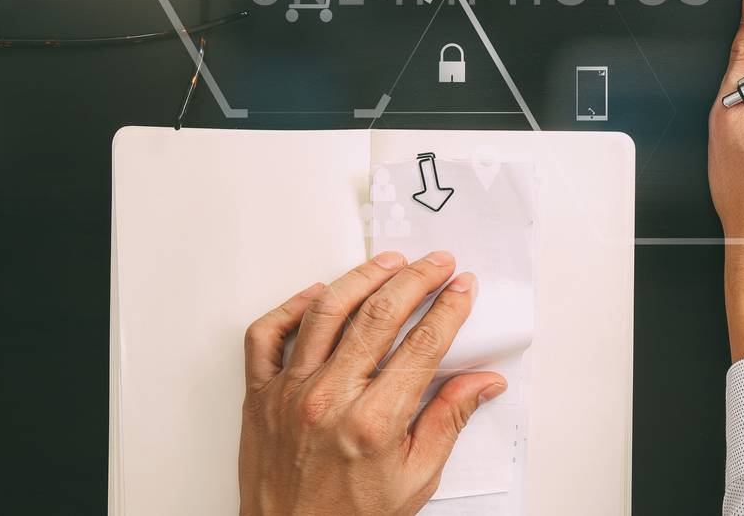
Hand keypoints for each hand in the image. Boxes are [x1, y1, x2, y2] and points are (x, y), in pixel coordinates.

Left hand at [238, 251, 506, 515]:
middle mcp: (328, 399)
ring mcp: (289, 392)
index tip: (462, 288)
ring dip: (362, 277)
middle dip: (415, 280)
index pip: (422, 345)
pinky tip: (318, 293)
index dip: (448, 309)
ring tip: (389, 263)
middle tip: (437, 263)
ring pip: (326, 311)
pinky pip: (267, 334)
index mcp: (372, 424)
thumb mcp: (415, 479)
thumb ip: (448, 421)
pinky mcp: (259, 394)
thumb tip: (483, 383)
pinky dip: (291, 306)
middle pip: (379, 315)